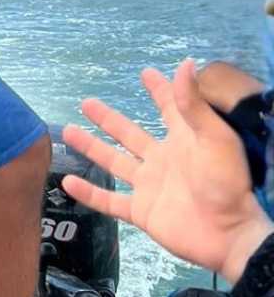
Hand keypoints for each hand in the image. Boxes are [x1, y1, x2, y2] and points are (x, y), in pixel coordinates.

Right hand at [62, 59, 273, 284]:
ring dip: (91, 147)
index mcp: (183, 141)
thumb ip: (193, 103)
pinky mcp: (140, 211)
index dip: (160, 91)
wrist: (229, 233)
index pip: (169, 109)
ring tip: (68, 131)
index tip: (146, 73)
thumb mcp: (214, 137)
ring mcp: (148, 186)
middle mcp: (162, 161)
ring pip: (113, 162)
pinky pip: (108, 200)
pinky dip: (88, 192)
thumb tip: (185, 63)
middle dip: (108, 119)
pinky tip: (67, 181)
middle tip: (87, 103)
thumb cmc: (226, 182)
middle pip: (129, 135)